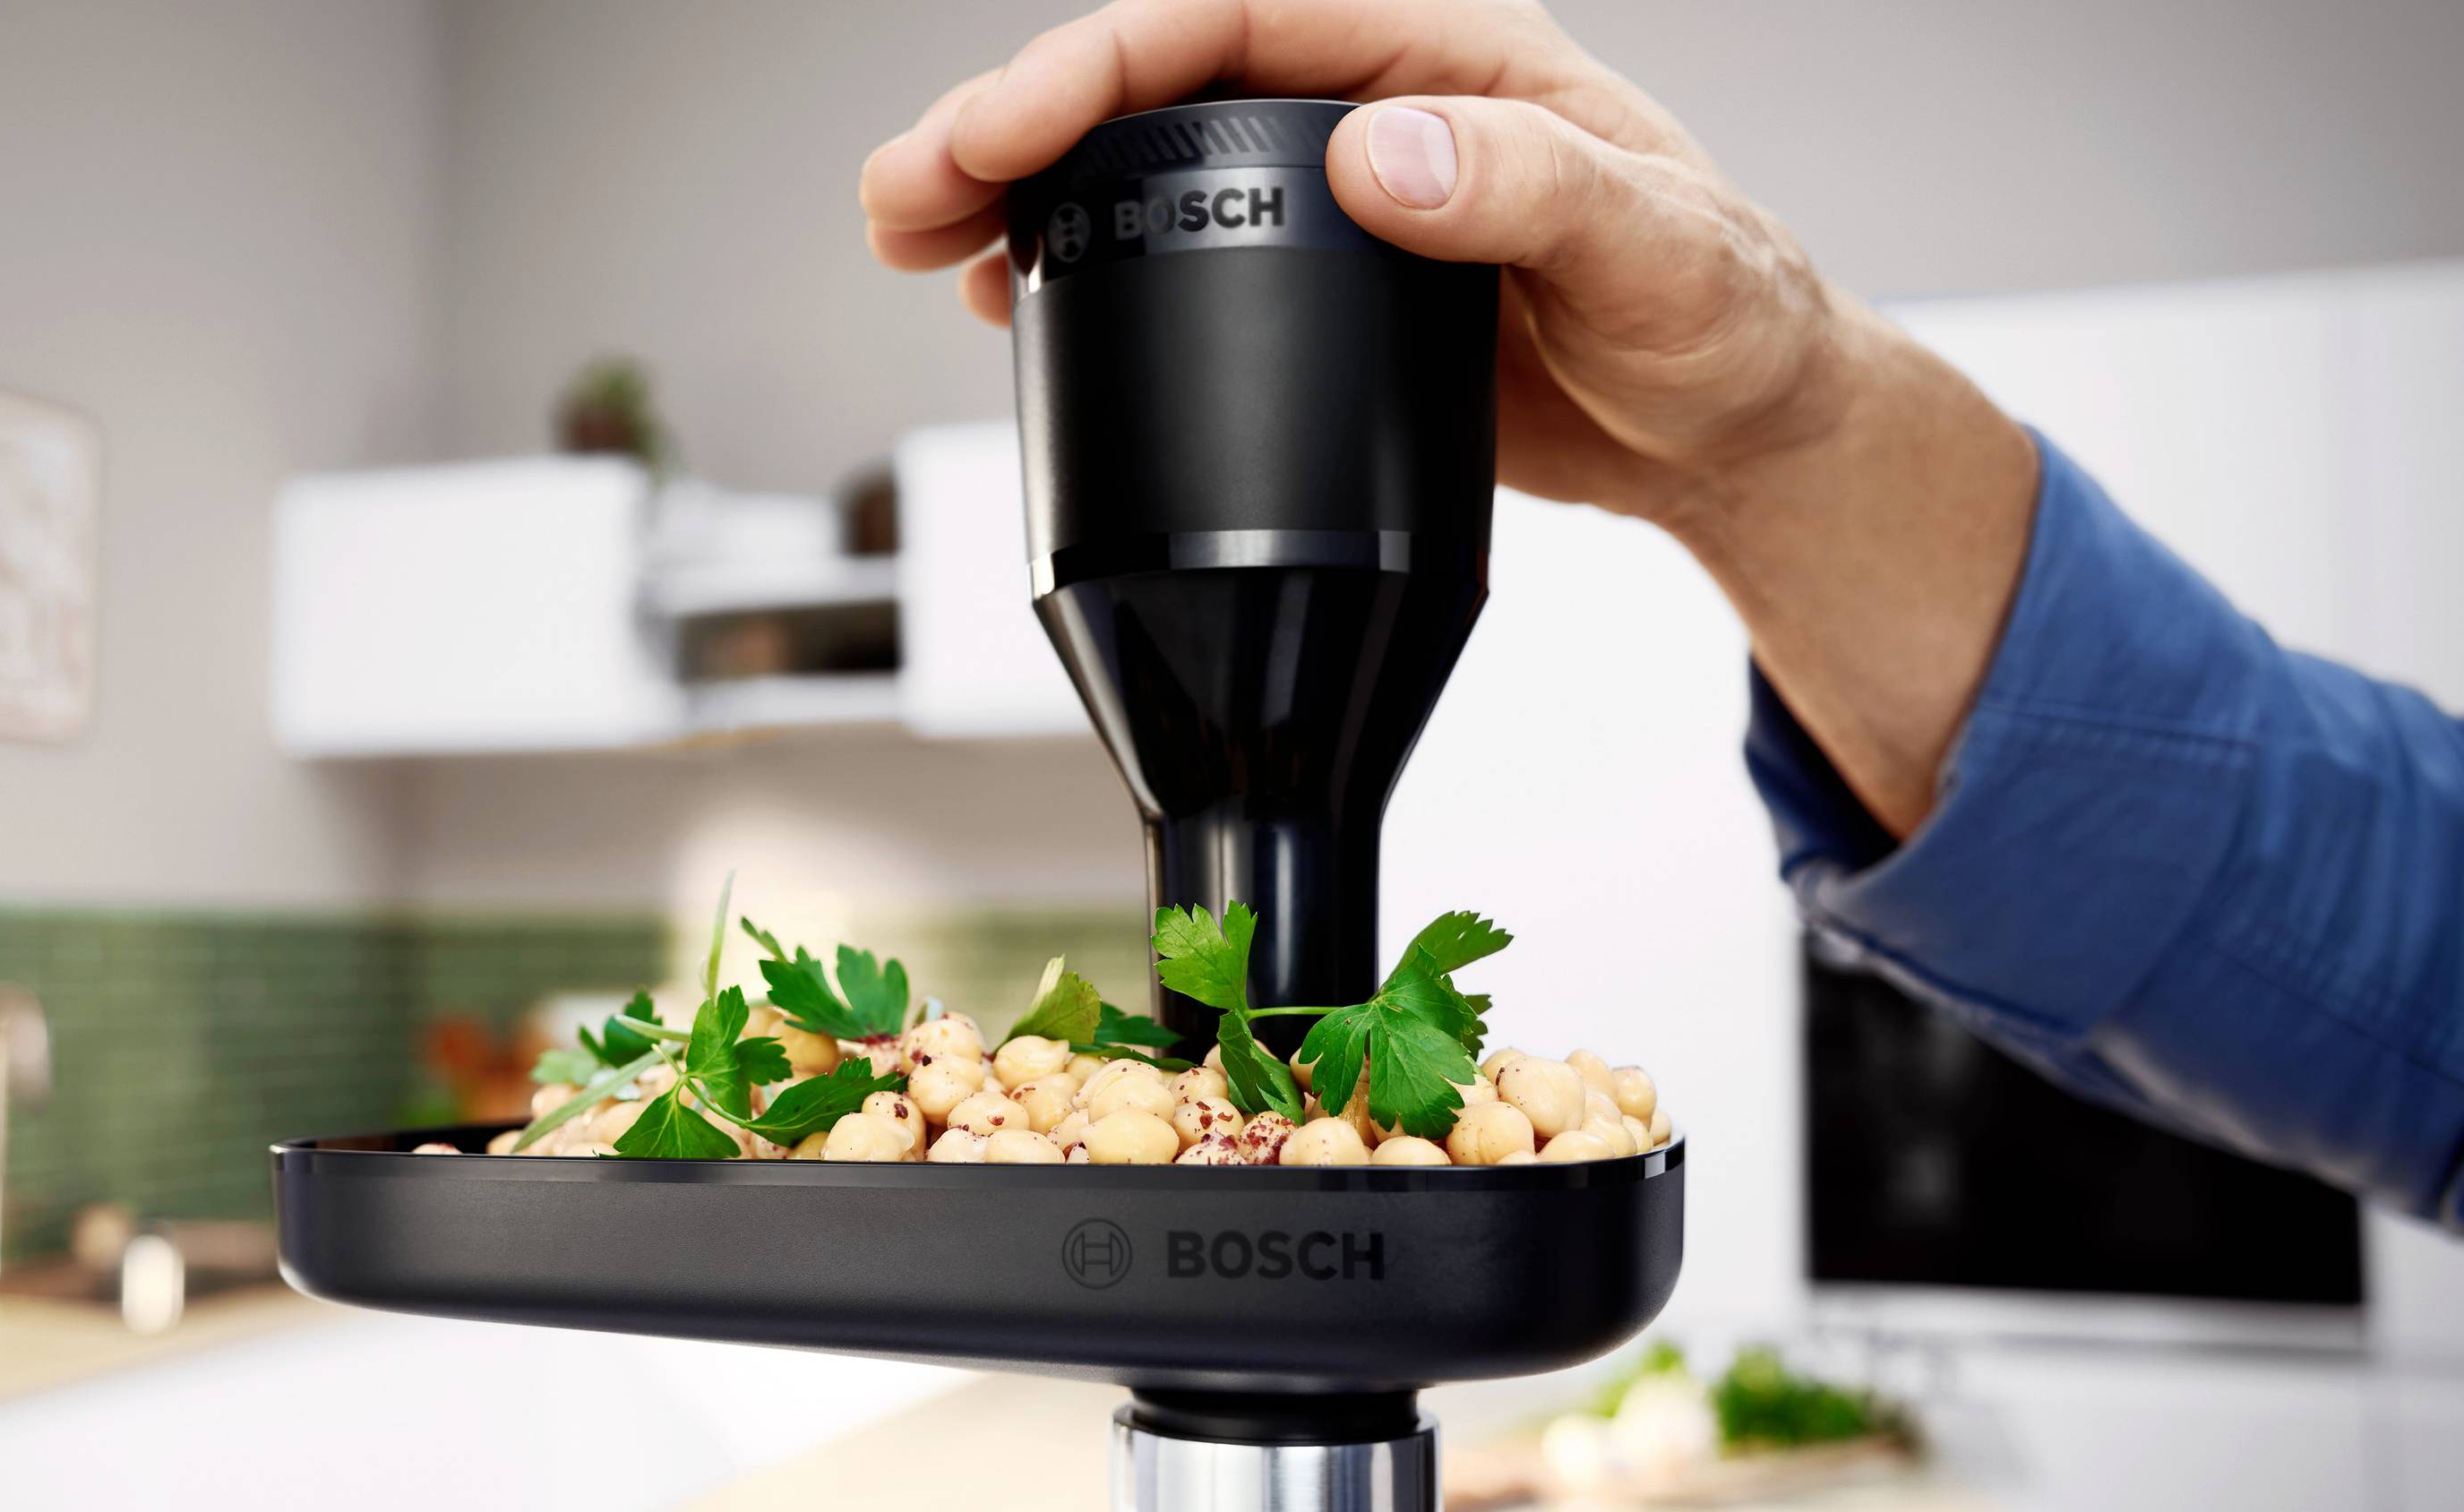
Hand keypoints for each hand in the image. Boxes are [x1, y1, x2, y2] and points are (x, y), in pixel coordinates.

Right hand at [866, 0, 1856, 524]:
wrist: (1735, 432)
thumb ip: (1531, 193)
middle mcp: (1374, 102)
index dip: (1098, 62)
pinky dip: (1082, 273)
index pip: (1231, 15)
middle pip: (1154, 82)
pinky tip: (1012, 303)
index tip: (1005, 131)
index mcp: (1445, 49)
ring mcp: (1338, 196)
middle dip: (1013, 127)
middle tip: (906, 201)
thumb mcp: (1660, 251)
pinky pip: (1175, 257)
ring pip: (1144, 165)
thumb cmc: (1728, 324)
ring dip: (1021, 197)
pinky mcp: (1322, 289)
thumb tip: (1385, 156)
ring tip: (921, 244)